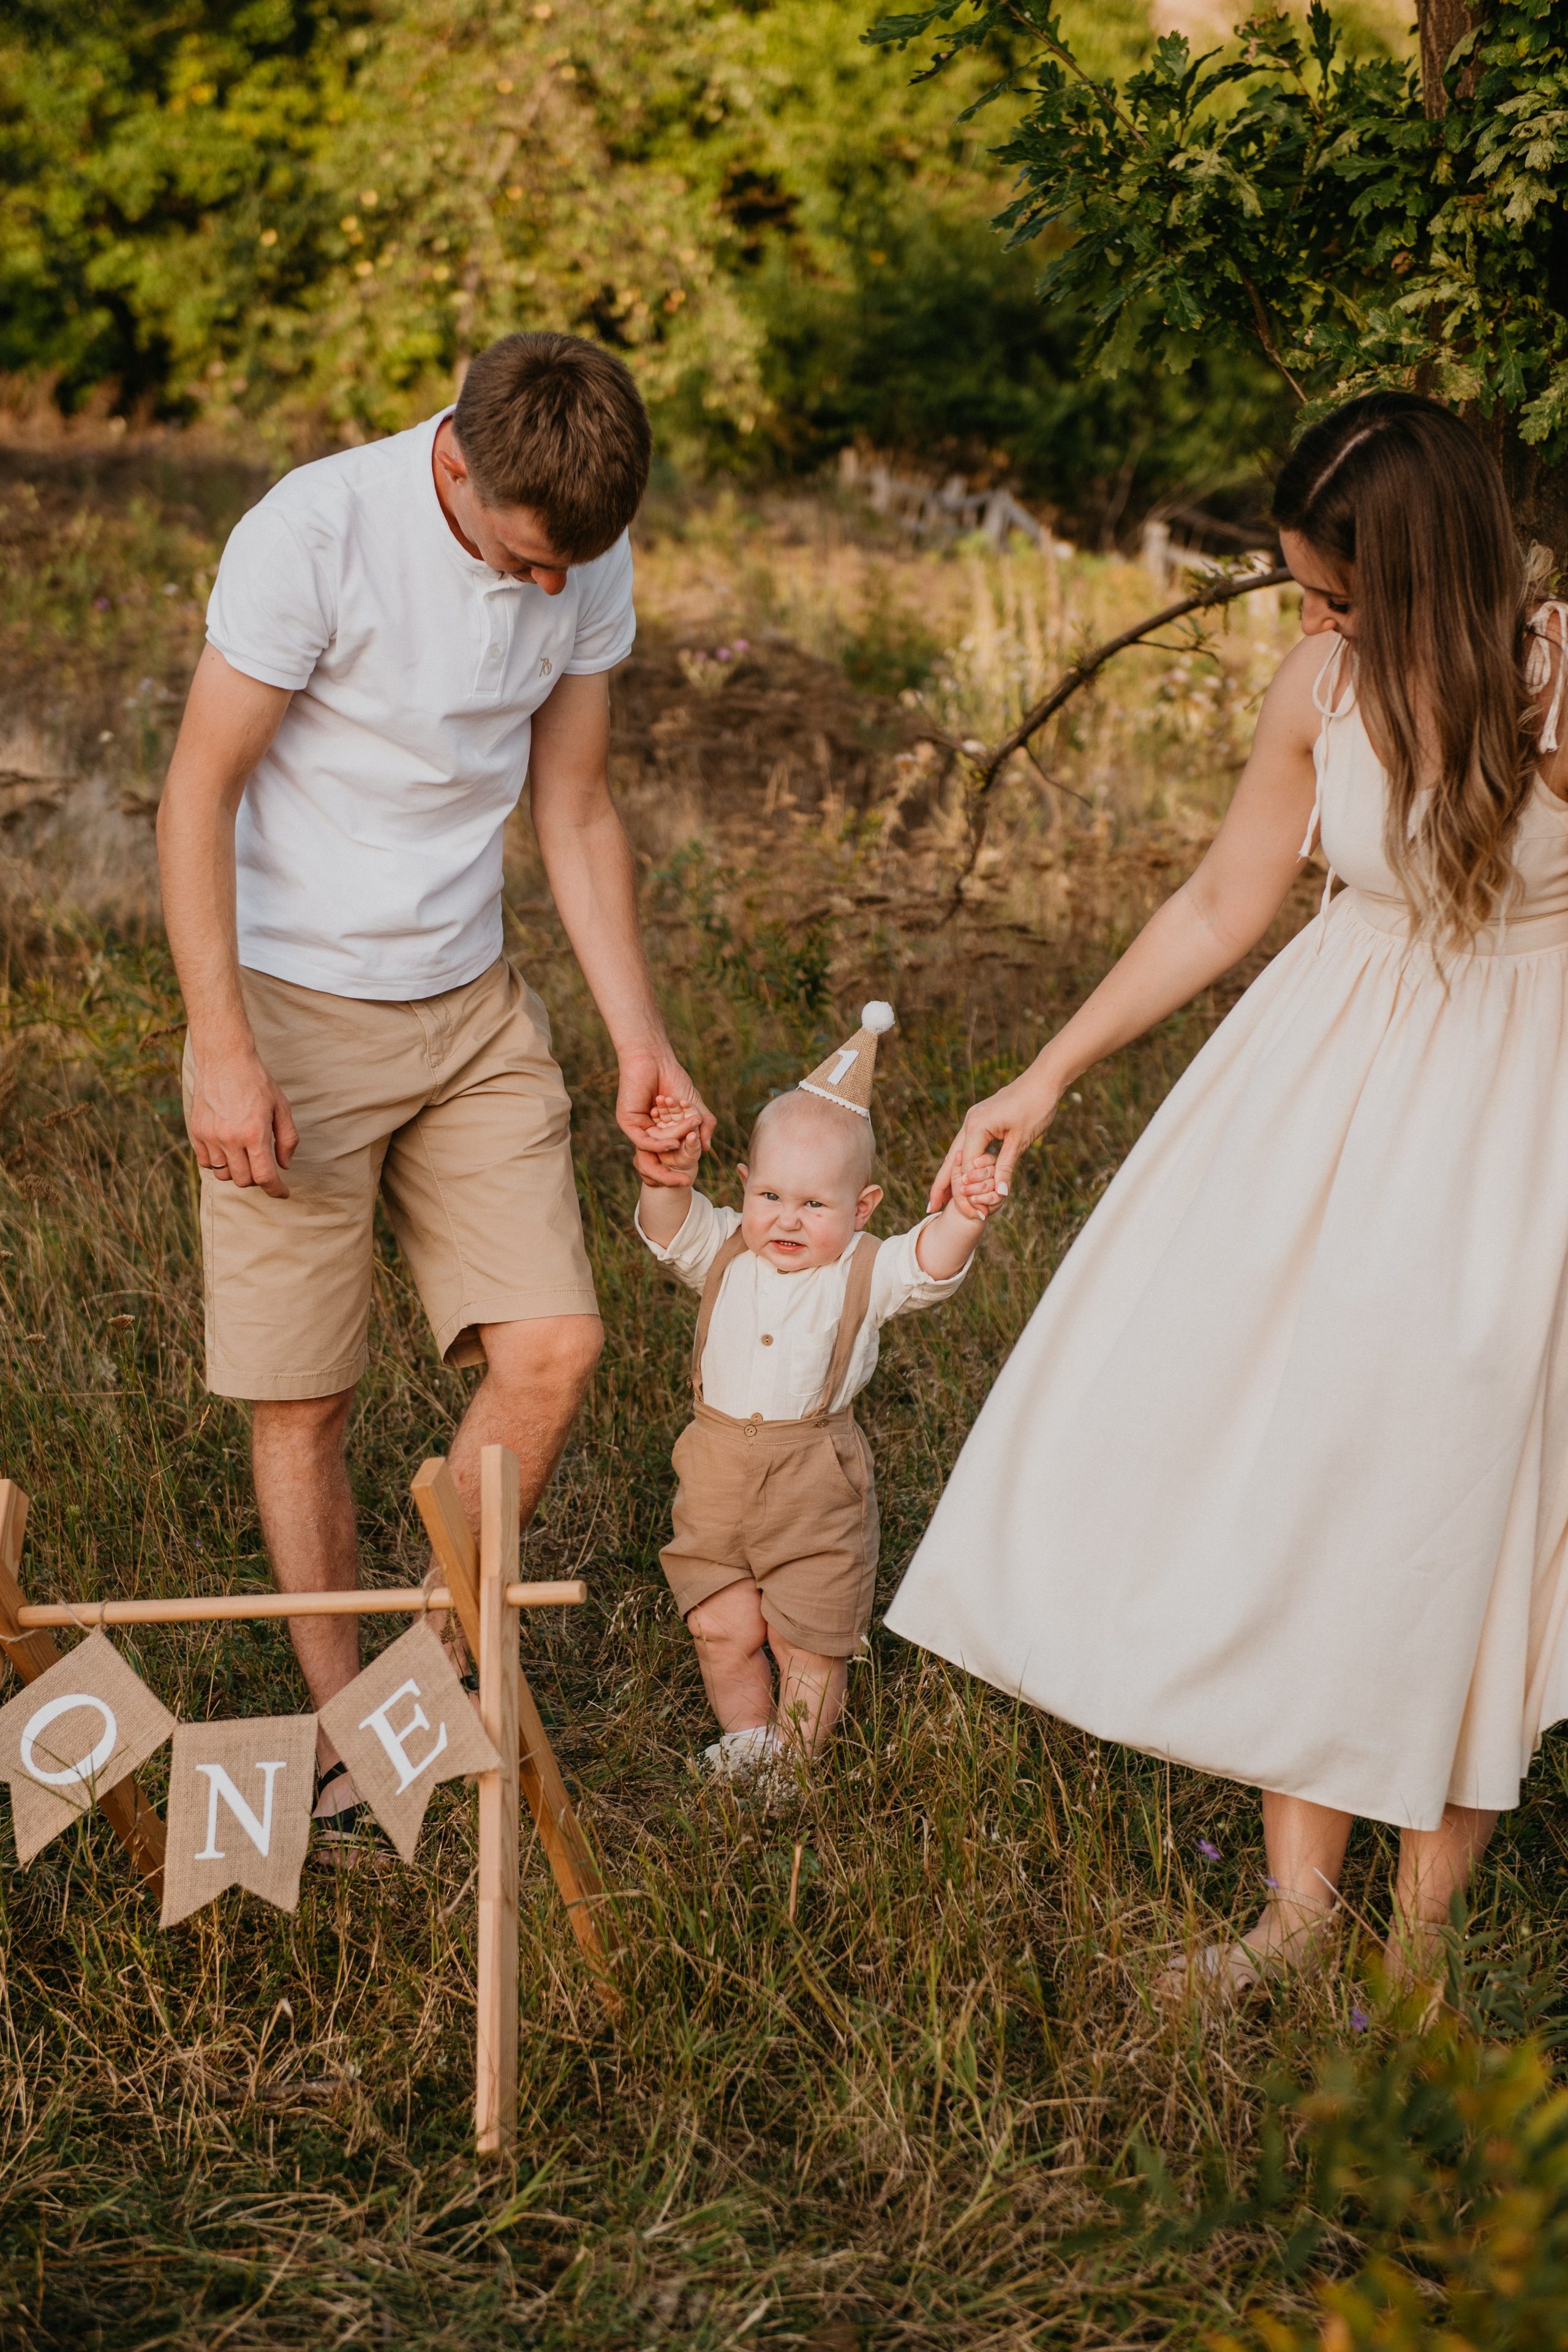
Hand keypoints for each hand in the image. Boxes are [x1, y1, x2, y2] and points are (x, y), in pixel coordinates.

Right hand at [186, 1043, 298, 1198]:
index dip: (276, 1190)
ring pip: (224, 1175)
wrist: (224, 1060)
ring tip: (245, 1154)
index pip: (264, 1177)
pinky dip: (219, 1163)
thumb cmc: (257, 1082)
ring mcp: (210, 1136)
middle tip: (264, 1164)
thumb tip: (284, 1166)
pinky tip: (228, 1150)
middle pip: (244, 1180)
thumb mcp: (282, 1107)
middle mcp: (230, 1138)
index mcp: (254, 1133)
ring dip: (238, 1171)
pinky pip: (206, 1164)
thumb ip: (287, 1139)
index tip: (283, 1193)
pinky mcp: (196, 1132)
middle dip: (257, 1178)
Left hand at [617, 1048, 714, 1186]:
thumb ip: (703, 1126)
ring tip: (689, 1145)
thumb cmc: (674, 1079)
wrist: (655, 1059)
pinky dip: (658, 1145)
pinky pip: (643, 1141)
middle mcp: (648, 1133)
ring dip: (674, 1147)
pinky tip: (673, 1142)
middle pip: (656, 1161)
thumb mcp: (695, 1107)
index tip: (689, 1179)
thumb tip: (707, 1148)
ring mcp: (637, 1128)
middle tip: (684, 1183)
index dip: (679, 1169)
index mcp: (662, 1132)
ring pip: (654, 1150)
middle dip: (669, 1175)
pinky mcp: (627, 1121)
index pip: (669, 1156)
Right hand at [928, 1070, 1059, 1215]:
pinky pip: (966, 1145)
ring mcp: (973, 1119)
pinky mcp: (980, 1119)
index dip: (969, 1190)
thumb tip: (1000, 1194)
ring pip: (955, 1152)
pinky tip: (960, 1174)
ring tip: (939, 1197)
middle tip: (930, 1208)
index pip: (967, 1165)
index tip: (975, 1211)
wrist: (1043, 1080)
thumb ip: (1006, 1167)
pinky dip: (961, 1162)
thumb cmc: (1035, 1107)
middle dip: (941, 1185)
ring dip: (948, 1174)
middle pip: (950, 1160)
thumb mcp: (1021, 1140)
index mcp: (977, 1126)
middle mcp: (969, 1122)